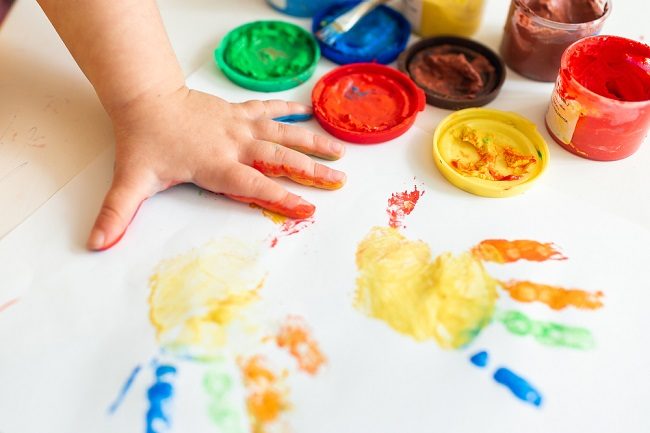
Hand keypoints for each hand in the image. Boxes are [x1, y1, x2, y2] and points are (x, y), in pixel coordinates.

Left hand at [87, 86, 345, 250]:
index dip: (282, 197)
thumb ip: (118, 212)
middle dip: (312, 171)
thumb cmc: (144, 139)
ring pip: (282, 132)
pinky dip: (288, 110)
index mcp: (216, 164)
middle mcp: (234, 144)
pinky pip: (267, 109)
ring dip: (312, 141)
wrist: (145, 98)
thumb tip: (98, 242)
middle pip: (280, 157)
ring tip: (340, 151)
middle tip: (339, 181)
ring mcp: (238, 125)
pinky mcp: (237, 112)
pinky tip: (306, 112)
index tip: (309, 209)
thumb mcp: (132, 178)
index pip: (255, 184)